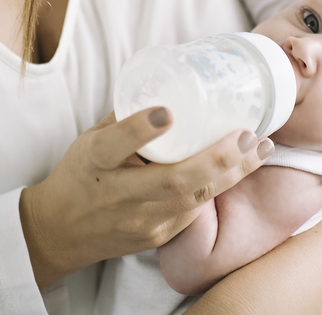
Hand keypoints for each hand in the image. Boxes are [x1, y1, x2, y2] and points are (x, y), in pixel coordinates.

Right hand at [18, 107, 272, 286]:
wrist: (60, 232)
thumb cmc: (80, 175)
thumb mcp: (90, 139)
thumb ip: (126, 117)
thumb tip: (169, 85)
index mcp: (95, 161)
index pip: (114, 145)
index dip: (140, 129)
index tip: (166, 112)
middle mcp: (118, 194)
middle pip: (174, 181)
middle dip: (218, 157)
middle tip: (248, 134)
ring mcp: (140, 221)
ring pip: (194, 200)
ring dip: (233, 174)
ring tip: (261, 149)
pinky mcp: (156, 237)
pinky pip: (193, 213)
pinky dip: (219, 187)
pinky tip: (241, 169)